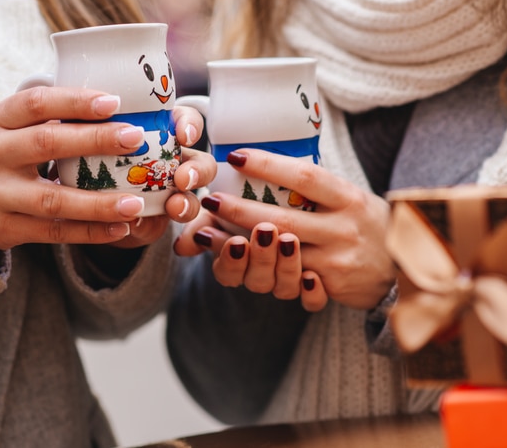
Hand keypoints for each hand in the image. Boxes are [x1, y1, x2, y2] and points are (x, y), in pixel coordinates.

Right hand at [0, 86, 160, 249]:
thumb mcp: (2, 126)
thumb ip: (42, 115)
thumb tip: (111, 103)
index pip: (35, 103)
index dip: (74, 101)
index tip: (113, 101)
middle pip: (46, 144)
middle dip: (95, 140)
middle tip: (136, 138)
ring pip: (53, 199)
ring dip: (99, 203)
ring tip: (136, 202)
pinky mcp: (3, 229)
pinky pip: (53, 232)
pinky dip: (89, 232)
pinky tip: (120, 228)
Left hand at [107, 105, 216, 248]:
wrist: (103, 219)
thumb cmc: (98, 183)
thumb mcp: (95, 177)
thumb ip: (106, 184)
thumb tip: (121, 202)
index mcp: (157, 134)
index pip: (183, 120)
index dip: (189, 125)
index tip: (184, 135)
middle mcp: (174, 160)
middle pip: (200, 158)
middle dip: (197, 168)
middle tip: (183, 179)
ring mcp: (178, 190)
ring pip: (197, 195)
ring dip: (191, 200)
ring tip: (175, 209)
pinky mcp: (177, 217)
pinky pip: (195, 224)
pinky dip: (191, 232)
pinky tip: (184, 241)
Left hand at [174, 149, 395, 310]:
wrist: (406, 268)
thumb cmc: (367, 224)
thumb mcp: (351, 197)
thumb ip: (315, 188)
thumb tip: (262, 166)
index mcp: (348, 197)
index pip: (305, 177)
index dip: (268, 166)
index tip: (235, 156)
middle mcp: (344, 227)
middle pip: (284, 219)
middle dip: (240, 210)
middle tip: (209, 200)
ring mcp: (337, 260)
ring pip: (280, 254)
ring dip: (239, 245)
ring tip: (208, 233)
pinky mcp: (332, 286)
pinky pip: (290, 281)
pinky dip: (260, 270)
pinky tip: (236, 263)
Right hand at [175, 216, 328, 311]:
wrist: (318, 215)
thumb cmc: (263, 205)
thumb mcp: (229, 212)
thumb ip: (205, 224)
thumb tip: (181, 245)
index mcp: (240, 262)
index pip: (229, 272)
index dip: (231, 260)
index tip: (235, 241)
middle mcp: (265, 275)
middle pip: (258, 280)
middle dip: (260, 256)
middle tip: (265, 230)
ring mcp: (294, 280)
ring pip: (285, 288)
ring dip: (285, 265)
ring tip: (289, 239)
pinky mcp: (325, 285)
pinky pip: (315, 301)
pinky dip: (312, 293)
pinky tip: (313, 277)